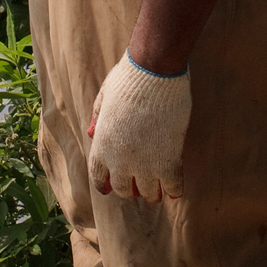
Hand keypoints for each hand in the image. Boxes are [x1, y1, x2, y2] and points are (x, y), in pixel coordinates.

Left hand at [87, 53, 190, 202]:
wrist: (153, 73)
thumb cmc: (128, 80)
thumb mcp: (104, 97)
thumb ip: (98, 118)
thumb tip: (91, 133)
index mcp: (101, 144)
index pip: (98, 176)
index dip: (105, 184)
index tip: (110, 188)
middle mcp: (120, 160)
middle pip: (123, 188)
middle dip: (130, 189)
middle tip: (138, 187)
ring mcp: (144, 163)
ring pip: (148, 192)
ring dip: (152, 194)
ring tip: (158, 192)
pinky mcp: (168, 159)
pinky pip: (172, 185)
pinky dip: (174, 190)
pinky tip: (175, 191)